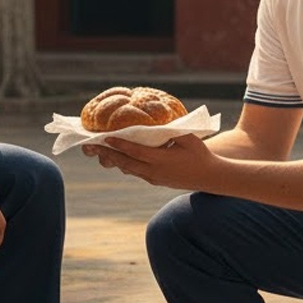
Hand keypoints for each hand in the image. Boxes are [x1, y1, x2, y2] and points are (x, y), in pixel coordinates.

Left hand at [82, 133, 213, 190]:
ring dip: (114, 160)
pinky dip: (125, 164)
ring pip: (129, 169)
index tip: (105, 138)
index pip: (135, 151)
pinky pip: (136, 172)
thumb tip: (157, 121)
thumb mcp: (188, 138)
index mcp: (161, 160)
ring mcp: (154, 178)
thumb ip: (172, 130)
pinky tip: (118, 158)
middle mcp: (154, 172)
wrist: (210, 177)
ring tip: (101, 152)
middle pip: (125, 163)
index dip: (119, 144)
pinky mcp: (156, 182)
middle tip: (92, 147)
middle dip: (108, 154)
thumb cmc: (200, 154)